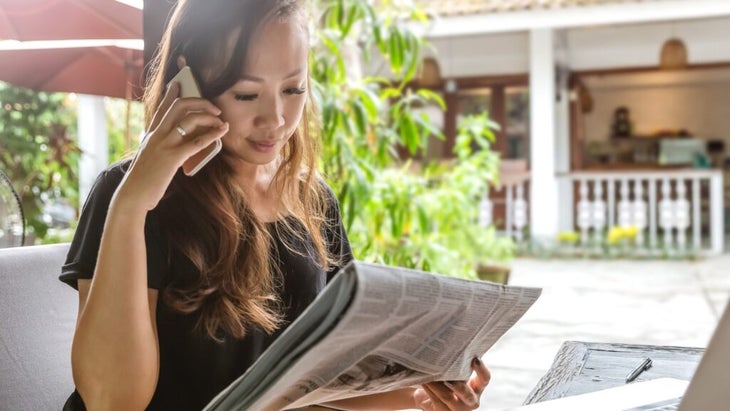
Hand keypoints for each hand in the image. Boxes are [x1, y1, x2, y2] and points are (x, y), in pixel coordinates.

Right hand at [116, 82, 228, 212]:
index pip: (161, 108)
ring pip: (189, 119)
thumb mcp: (149, 159)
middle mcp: (157, 135)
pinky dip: (212, 134)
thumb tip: (176, 147)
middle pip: (179, 106)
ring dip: (209, 116)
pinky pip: (196, 141)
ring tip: (221, 120)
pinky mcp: (173, 157)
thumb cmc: (141, 181)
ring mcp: (164, 144)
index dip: (170, 94)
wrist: (132, 195)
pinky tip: (222, 132)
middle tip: (214, 108)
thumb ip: (159, 149)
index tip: (178, 83)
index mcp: (151, 135)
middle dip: (199, 102)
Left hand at [412, 357, 490, 410]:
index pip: (484, 379)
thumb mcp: (455, 374)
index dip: (481, 370)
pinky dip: (429, 388)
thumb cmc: (445, 381)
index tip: (475, 359)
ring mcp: (457, 409)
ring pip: (447, 396)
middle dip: (458, 385)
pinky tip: (423, 379)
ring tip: (429, 371)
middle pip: (467, 394)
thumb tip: (451, 345)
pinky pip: (435, 399)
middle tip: (448, 376)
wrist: (428, 399)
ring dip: (437, 383)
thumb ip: (457, 365)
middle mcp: (470, 401)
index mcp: (477, 388)